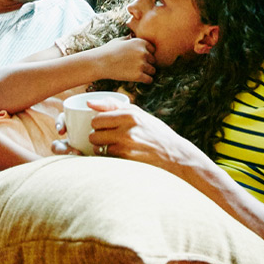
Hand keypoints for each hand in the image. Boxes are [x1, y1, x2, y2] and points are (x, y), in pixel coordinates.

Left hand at [85, 101, 201, 171]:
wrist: (174, 154)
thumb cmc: (154, 132)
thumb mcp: (138, 114)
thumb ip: (113, 106)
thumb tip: (88, 103)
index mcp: (129, 115)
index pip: (97, 119)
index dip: (98, 124)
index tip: (105, 126)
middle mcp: (127, 129)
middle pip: (94, 134)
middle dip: (98, 137)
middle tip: (108, 137)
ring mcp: (127, 145)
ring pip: (98, 148)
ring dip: (102, 148)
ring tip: (115, 147)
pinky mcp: (127, 160)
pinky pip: (107, 158)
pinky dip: (110, 157)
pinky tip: (121, 155)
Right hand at [95, 37, 155, 83]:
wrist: (100, 62)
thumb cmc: (108, 51)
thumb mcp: (119, 40)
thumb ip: (129, 39)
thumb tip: (132, 36)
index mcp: (140, 42)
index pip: (153, 50)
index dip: (147, 54)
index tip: (139, 58)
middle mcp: (143, 52)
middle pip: (153, 60)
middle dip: (147, 63)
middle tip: (137, 66)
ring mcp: (141, 64)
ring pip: (153, 70)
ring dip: (147, 72)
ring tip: (138, 73)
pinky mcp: (138, 76)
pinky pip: (149, 80)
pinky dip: (146, 80)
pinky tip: (139, 78)